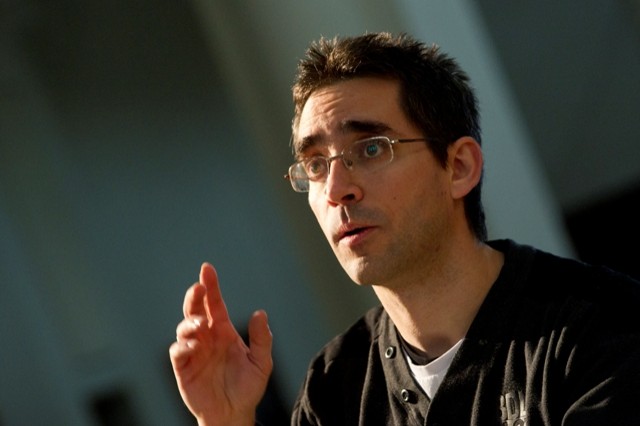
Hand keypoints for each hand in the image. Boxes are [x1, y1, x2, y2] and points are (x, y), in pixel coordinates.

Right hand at [169, 263, 272, 425]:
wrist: (234, 414)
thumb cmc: (248, 387)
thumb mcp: (261, 362)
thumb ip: (261, 339)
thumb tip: (260, 313)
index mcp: (223, 331)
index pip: (215, 304)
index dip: (211, 286)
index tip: (207, 269)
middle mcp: (207, 337)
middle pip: (196, 310)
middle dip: (195, 297)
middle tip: (198, 288)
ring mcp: (194, 351)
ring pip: (184, 328)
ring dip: (190, 322)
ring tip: (201, 324)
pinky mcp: (184, 368)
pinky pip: (178, 352)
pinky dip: (183, 346)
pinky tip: (195, 345)